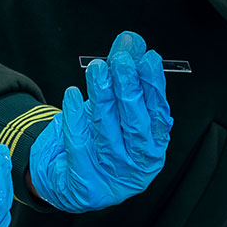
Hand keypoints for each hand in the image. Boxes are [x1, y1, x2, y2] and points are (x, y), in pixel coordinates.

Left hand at [30, 30, 171, 212]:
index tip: (147, 58)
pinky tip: (72, 94)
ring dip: (102, 96)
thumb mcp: (116, 110)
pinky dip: (76, 117)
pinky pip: (79, 145)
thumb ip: (127, 76)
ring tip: (96, 69)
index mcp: (154, 148)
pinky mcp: (85, 185)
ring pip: (107, 132)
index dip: (153, 85)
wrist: (68, 179)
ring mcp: (112, 178)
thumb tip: (133, 42)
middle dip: (128, 88)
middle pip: (135, 124)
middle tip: (121, 59)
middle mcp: (137, 166)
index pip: (158, 114)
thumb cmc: (99, 142)